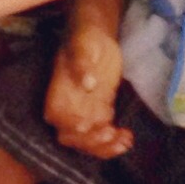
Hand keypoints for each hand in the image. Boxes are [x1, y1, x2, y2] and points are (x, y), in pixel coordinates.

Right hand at [45, 23, 131, 157]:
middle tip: (111, 133)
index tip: (88, 124)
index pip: (59, 119)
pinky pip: (104, 133)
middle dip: (92, 142)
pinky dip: (115, 140)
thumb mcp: (83, 46)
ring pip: (90, 140)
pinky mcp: (101, 112)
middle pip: (74, 137)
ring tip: (124, 142)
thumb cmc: (85, 38)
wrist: (98, 36)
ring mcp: (85, 112)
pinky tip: (127, 138)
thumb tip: (87, 84)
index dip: (71, 126)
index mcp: (57, 93)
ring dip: (106, 146)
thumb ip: (82, 63)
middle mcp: (68, 108)